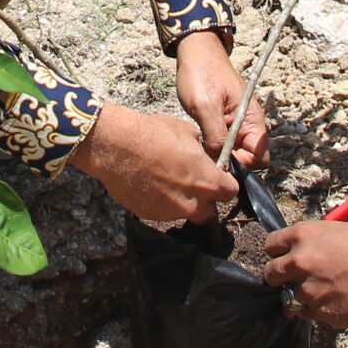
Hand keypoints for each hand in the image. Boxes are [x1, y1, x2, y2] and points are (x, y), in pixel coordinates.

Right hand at [71, 105, 236, 224]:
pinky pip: (163, 211)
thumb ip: (201, 153)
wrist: (117, 146)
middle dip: (205, 198)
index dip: (224, 183)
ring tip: (167, 180)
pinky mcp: (150, 215)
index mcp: (208, 182)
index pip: (230, 192)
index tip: (217, 176)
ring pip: (185, 211)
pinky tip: (150, 183)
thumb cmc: (154, 135)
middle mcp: (193, 204)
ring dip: (183, 200)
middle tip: (193, 181)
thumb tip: (201, 157)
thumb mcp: (188, 133)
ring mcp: (170, 212)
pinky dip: (161, 201)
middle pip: (210, 209)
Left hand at [175, 32, 267, 168]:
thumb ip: (216, 136)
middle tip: (206, 153)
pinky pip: (223, 142)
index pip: (260, 158)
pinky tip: (198, 137)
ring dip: (218, 152)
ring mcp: (236, 123)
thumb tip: (221, 164)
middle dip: (229, 161)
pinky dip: (212, 144)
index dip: (242, 165)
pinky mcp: (223, 121)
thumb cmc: (202, 74)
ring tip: (200, 143)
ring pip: (233, 152)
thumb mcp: (205, 107)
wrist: (195, 51)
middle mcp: (248, 125)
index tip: (220, 160)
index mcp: (252, 120)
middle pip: (246, 158)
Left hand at [263, 219, 347, 328]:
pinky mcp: (320, 312)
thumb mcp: (337, 231)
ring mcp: (308, 290)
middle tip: (296, 279)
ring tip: (322, 292)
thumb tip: (298, 254)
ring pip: (288, 299)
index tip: (284, 258)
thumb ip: (312, 243)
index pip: (270, 246)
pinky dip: (317, 310)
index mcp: (302, 236)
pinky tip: (336, 301)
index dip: (278, 253)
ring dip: (300, 297)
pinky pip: (308, 314)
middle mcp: (299, 262)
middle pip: (271, 274)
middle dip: (280, 277)